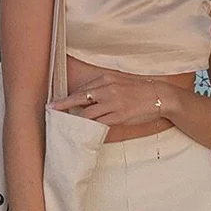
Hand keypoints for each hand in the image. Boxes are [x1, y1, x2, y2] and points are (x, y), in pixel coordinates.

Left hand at [47, 74, 164, 126]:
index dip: (68, 97)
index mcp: (106, 79)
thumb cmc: (139, 90)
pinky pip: (99, 123)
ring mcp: (112, 103)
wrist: (159, 96)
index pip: (82, 89)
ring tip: (68, 125)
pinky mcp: (119, 116)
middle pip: (79, 98)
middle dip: (63, 105)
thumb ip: (104, 88)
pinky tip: (84, 130)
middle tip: (50, 110)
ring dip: (76, 119)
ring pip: (87, 113)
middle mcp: (107, 89)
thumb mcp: (119, 82)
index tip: (57, 102)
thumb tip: (88, 97)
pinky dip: (90, 127)